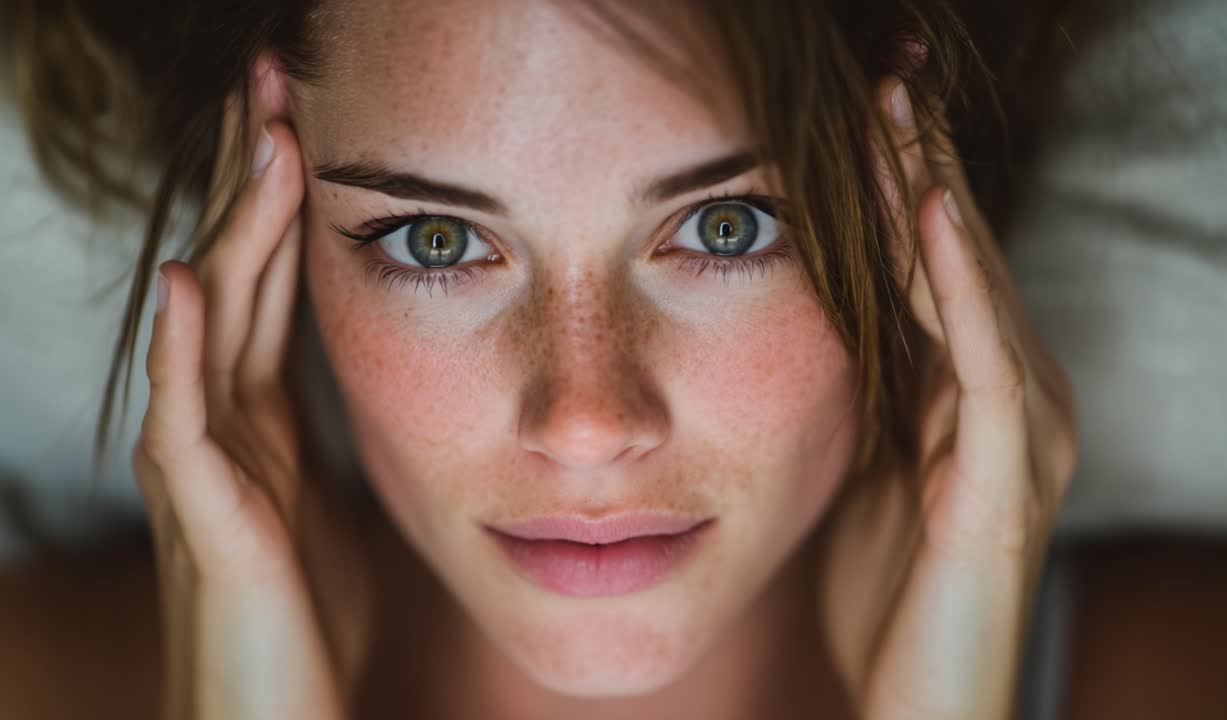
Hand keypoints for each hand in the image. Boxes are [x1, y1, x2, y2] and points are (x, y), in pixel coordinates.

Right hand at [133, 99, 369, 717]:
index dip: (285, 201)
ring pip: (217, 324)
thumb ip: (344, 439)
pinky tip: (188, 282)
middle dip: (256, 180)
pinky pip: (186, 422)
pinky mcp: (206, 517)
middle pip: (241, 276)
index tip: (307, 116)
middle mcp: (228, 422)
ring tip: (258, 140)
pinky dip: (183, 350)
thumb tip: (398, 392)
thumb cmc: (305, 619)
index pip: (273, 283)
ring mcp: (207, 464)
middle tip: (275, 81)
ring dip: (237, 230)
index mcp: (267, 417)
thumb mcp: (336, 503)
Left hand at [820, 77, 1077, 719]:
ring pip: (972, 288)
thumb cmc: (888, 592)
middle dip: (918, 165)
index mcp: (965, 392)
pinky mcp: (1005, 476)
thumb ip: (863, 397)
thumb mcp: (864, 468)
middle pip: (955, 257)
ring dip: (934, 196)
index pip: (927, 266)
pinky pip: (983, 358)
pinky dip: (957, 282)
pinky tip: (929, 213)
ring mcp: (1016, 433)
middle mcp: (1006, 395)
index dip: (895, 185)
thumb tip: (815, 328)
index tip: (854, 110)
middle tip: (883, 76)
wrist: (921, 704)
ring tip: (900, 113)